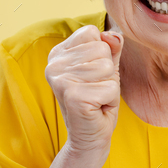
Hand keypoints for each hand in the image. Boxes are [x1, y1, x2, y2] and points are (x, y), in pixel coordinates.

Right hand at [45, 24, 123, 153]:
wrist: (90, 135)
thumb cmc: (98, 98)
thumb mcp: (107, 67)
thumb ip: (111, 47)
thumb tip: (114, 35)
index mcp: (58, 52)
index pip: (91, 32)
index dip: (102, 53)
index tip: (92, 73)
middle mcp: (53, 64)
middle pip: (101, 49)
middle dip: (107, 71)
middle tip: (96, 88)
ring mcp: (60, 80)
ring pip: (107, 67)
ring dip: (109, 85)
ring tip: (97, 97)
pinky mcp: (72, 97)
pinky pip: (110, 87)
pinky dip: (110, 99)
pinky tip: (97, 107)